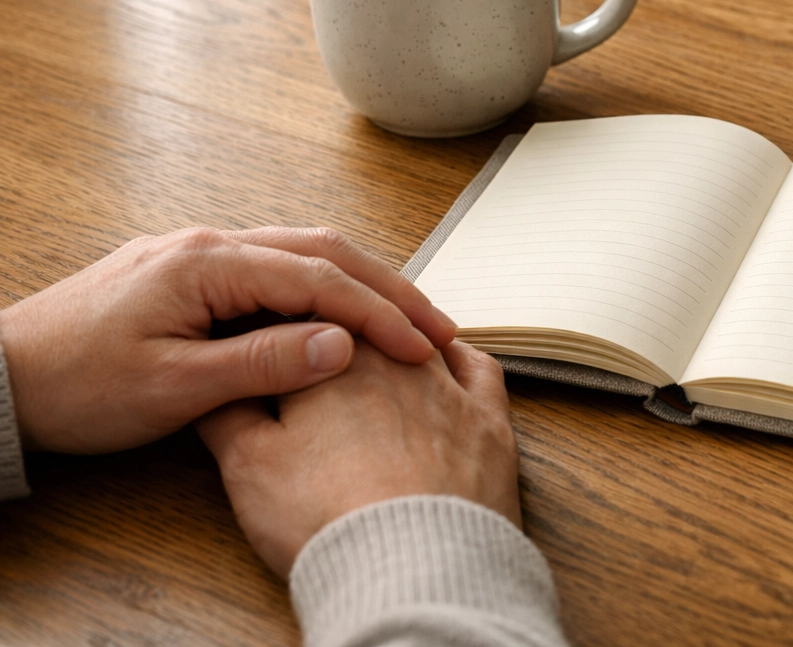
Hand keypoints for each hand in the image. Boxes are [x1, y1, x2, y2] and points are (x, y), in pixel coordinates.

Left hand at [0, 227, 455, 452]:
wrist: (1, 378)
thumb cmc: (76, 385)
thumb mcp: (176, 388)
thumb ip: (265, 362)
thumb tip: (343, 344)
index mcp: (209, 262)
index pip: (322, 280)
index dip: (381, 315)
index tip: (423, 348)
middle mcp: (211, 243)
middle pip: (325, 251)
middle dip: (389, 287)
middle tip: (438, 326)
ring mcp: (200, 252)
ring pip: (304, 252)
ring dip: (361, 283)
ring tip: (406, 319)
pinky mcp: (191, 272)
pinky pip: (276, 266)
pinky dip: (324, 286)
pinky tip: (342, 313)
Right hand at [198, 341, 519, 577]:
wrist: (409, 565)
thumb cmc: (323, 515)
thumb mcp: (247, 464)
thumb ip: (226, 410)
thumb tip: (215, 382)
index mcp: (333, 354)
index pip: (303, 316)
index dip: (282, 327)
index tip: (269, 338)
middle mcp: (396, 356)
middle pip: (365, 326)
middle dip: (338, 335)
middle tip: (318, 359)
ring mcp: (449, 386)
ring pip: (420, 340)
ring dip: (398, 341)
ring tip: (374, 361)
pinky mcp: (488, 420)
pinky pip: (479, 369)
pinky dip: (460, 360)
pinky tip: (447, 363)